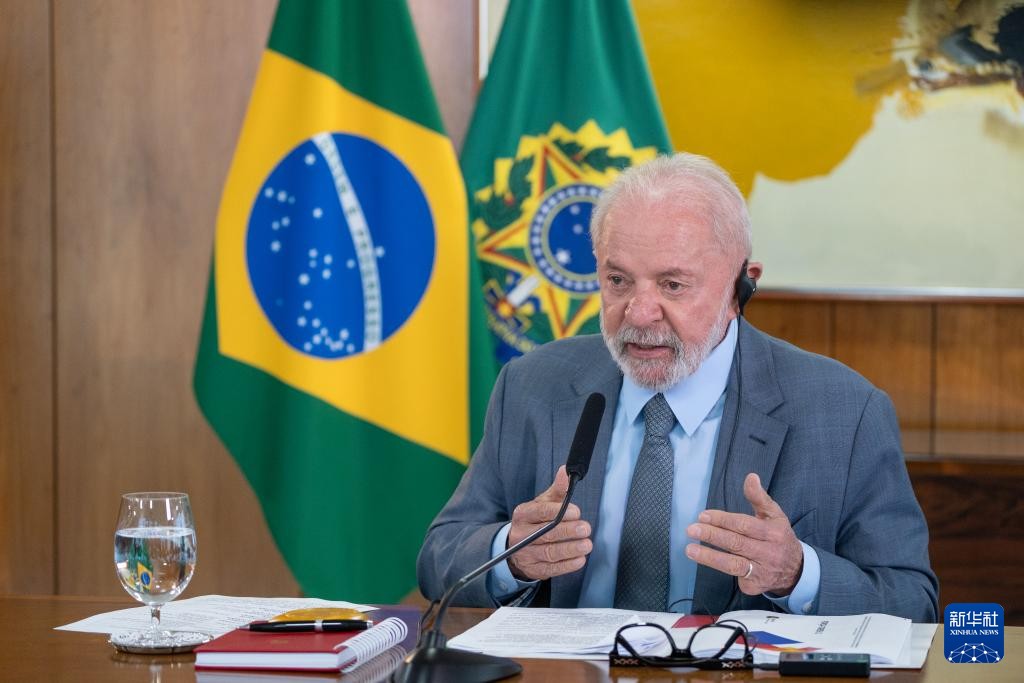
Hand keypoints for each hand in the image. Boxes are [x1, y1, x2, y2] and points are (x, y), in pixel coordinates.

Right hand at [507, 466, 592, 580]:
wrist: (517, 546)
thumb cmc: (535, 521)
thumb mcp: (543, 503)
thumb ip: (557, 489)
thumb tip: (565, 471)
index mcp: (523, 514)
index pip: (539, 512)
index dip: (558, 512)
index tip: (576, 511)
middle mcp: (521, 535)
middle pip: (546, 534)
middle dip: (568, 531)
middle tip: (585, 528)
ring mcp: (526, 554)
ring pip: (549, 552)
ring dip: (570, 549)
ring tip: (587, 545)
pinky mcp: (533, 570)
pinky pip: (551, 569)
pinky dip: (567, 565)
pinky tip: (580, 560)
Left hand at [685, 473, 802, 595]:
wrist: (797, 570)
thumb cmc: (778, 537)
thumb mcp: (774, 515)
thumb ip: (759, 497)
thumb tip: (750, 477)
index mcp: (773, 532)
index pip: (744, 525)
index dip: (722, 520)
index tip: (702, 516)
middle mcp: (768, 552)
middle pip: (736, 544)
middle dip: (712, 536)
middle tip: (691, 530)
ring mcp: (762, 571)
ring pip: (733, 564)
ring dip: (709, 557)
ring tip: (690, 550)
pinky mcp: (755, 586)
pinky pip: (736, 578)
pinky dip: (722, 570)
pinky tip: (707, 562)